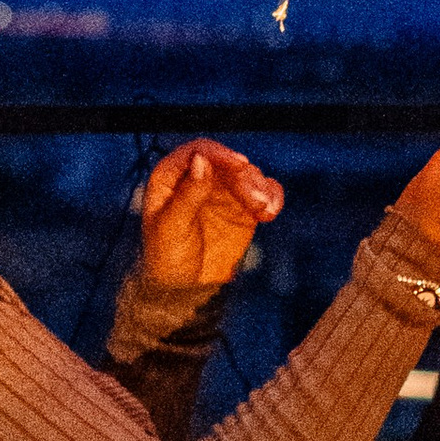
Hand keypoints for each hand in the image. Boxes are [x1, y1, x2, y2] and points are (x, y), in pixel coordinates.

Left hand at [139, 138, 282, 287]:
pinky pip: (264, 192)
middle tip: (257, 203)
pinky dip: (272, 197)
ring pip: (250, 176)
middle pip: (230, 164)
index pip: (199, 152)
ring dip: (261, 189)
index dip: (220, 154)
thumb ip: (188, 195)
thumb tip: (203, 160)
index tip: (240, 166)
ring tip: (265, 211)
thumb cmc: (167, 257)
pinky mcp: (244, 207)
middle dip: (246, 179)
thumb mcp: (171, 228)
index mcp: (172, 177)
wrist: (184, 288)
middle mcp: (200, 178)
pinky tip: (271, 213)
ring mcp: (224, 192)